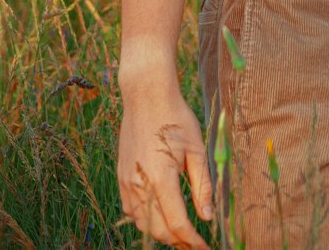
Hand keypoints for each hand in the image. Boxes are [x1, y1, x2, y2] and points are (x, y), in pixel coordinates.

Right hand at [117, 82, 214, 248]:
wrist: (145, 95)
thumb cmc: (175, 117)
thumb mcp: (196, 148)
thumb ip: (202, 185)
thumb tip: (207, 217)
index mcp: (160, 178)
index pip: (177, 224)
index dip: (192, 240)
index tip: (205, 247)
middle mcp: (139, 184)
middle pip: (158, 230)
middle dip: (179, 241)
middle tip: (196, 243)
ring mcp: (126, 182)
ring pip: (142, 224)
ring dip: (161, 233)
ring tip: (181, 233)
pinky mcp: (121, 177)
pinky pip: (131, 210)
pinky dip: (146, 220)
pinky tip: (159, 216)